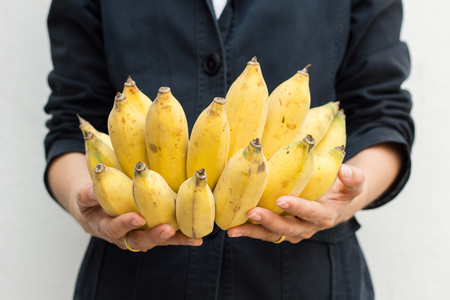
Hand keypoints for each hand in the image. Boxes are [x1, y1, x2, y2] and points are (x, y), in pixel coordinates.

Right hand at [75, 183, 202, 251]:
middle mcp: (126, 235)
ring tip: (192, 237)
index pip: (116, 228)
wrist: (96, 210)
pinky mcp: (154, 229)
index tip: (137, 217)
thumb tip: (92, 189)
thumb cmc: (91, 201)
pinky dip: (183, 238)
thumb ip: (86, 194)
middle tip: (167, 230)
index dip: (126, 224)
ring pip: (158, 240)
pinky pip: (169, 236)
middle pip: (140, 241)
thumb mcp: (83, 197)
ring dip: (175, 239)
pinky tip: (198, 237)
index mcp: (106, 226)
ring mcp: (141, 234)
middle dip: (155, 236)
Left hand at [227, 164, 365, 242]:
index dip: (298, 208)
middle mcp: (308, 227)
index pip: (311, 213)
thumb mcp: (355, 183)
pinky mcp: (281, 229)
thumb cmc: (344, 189)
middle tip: (252, 212)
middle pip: (288, 228)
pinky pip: (265, 233)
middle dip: (270, 222)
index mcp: (325, 215)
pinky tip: (232, 226)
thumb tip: (345, 170)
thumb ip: (354, 178)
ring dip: (253, 231)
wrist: (337, 203)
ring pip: (272, 235)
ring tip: (233, 228)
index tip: (282, 200)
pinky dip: (249, 230)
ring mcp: (293, 230)